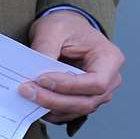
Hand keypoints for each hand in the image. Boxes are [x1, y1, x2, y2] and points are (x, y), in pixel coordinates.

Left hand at [20, 10, 123, 124]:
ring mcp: (99, 94)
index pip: (96, 82)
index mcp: (110, 59)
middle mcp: (111, 80)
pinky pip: (70, 112)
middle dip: (55, 100)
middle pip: (87, 101)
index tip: (42, 79)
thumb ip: (46, 50)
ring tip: (28, 95)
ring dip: (51, 107)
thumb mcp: (54, 30)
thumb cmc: (66, 26)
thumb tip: (34, 75)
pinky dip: (52, 110)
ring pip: (77, 110)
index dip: (69, 86)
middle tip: (28, 91)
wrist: (67, 30)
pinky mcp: (84, 100)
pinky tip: (35, 102)